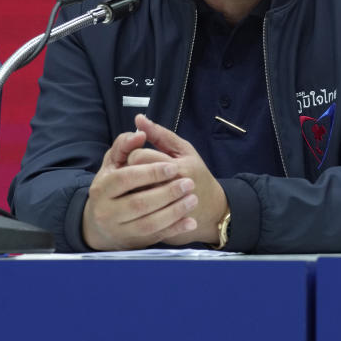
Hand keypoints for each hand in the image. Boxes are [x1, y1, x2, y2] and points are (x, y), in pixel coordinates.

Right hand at [81, 127, 198, 250]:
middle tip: (189, 184)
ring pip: (148, 223)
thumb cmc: (114, 184)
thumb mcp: (114, 163)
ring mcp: (119, 229)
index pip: (125, 179)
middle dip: (167, 193)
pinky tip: (191, 222)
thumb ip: (125, 145)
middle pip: (138, 203)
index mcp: (102, 187)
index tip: (173, 167)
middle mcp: (106, 211)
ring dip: (174, 212)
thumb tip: (139, 132)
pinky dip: (175, 229)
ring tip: (192, 199)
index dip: (150, 173)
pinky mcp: (133, 241)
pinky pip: (156, 237)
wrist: (104, 223)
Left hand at [128, 114, 228, 245]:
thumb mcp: (184, 150)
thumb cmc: (196, 175)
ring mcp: (164, 207)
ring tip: (138, 187)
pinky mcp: (160, 222)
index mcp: (178, 167)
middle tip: (139, 173)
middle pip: (131, 175)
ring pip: (130, 193)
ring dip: (130, 189)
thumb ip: (161, 135)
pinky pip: (135, 209)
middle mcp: (171, 188)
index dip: (135, 155)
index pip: (139, 156)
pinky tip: (140, 201)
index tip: (140, 158)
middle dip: (130, 172)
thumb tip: (139, 118)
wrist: (211, 209)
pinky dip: (134, 204)